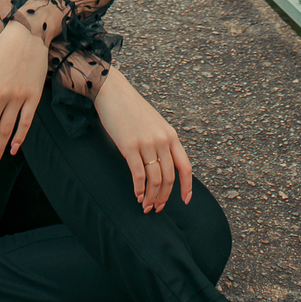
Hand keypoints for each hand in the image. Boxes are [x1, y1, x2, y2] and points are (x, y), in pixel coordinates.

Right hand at [93, 69, 191, 213]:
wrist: (113, 92)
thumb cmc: (132, 110)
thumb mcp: (155, 124)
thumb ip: (162, 142)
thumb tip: (164, 167)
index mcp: (171, 135)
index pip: (185, 166)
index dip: (187, 187)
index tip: (185, 201)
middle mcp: (162, 140)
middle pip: (169, 178)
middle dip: (164, 197)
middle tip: (157, 209)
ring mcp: (146, 143)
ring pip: (155, 179)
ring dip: (152, 197)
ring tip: (146, 206)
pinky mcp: (129, 145)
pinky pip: (138, 174)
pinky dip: (139, 189)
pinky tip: (137, 195)